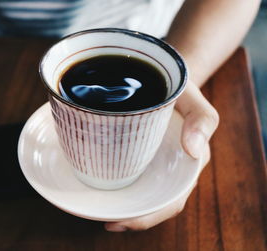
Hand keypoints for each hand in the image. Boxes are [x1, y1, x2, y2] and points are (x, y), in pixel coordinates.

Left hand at [105, 80, 218, 231]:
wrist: (160, 76)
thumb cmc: (178, 88)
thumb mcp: (193, 98)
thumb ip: (201, 118)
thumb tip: (193, 151)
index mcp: (188, 163)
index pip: (173, 200)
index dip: (151, 216)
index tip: (126, 220)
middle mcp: (171, 168)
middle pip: (154, 203)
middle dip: (133, 218)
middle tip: (108, 221)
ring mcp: (153, 162)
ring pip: (139, 192)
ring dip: (122, 207)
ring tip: (99, 213)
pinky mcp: (137, 154)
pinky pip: (128, 174)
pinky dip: (116, 186)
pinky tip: (98, 188)